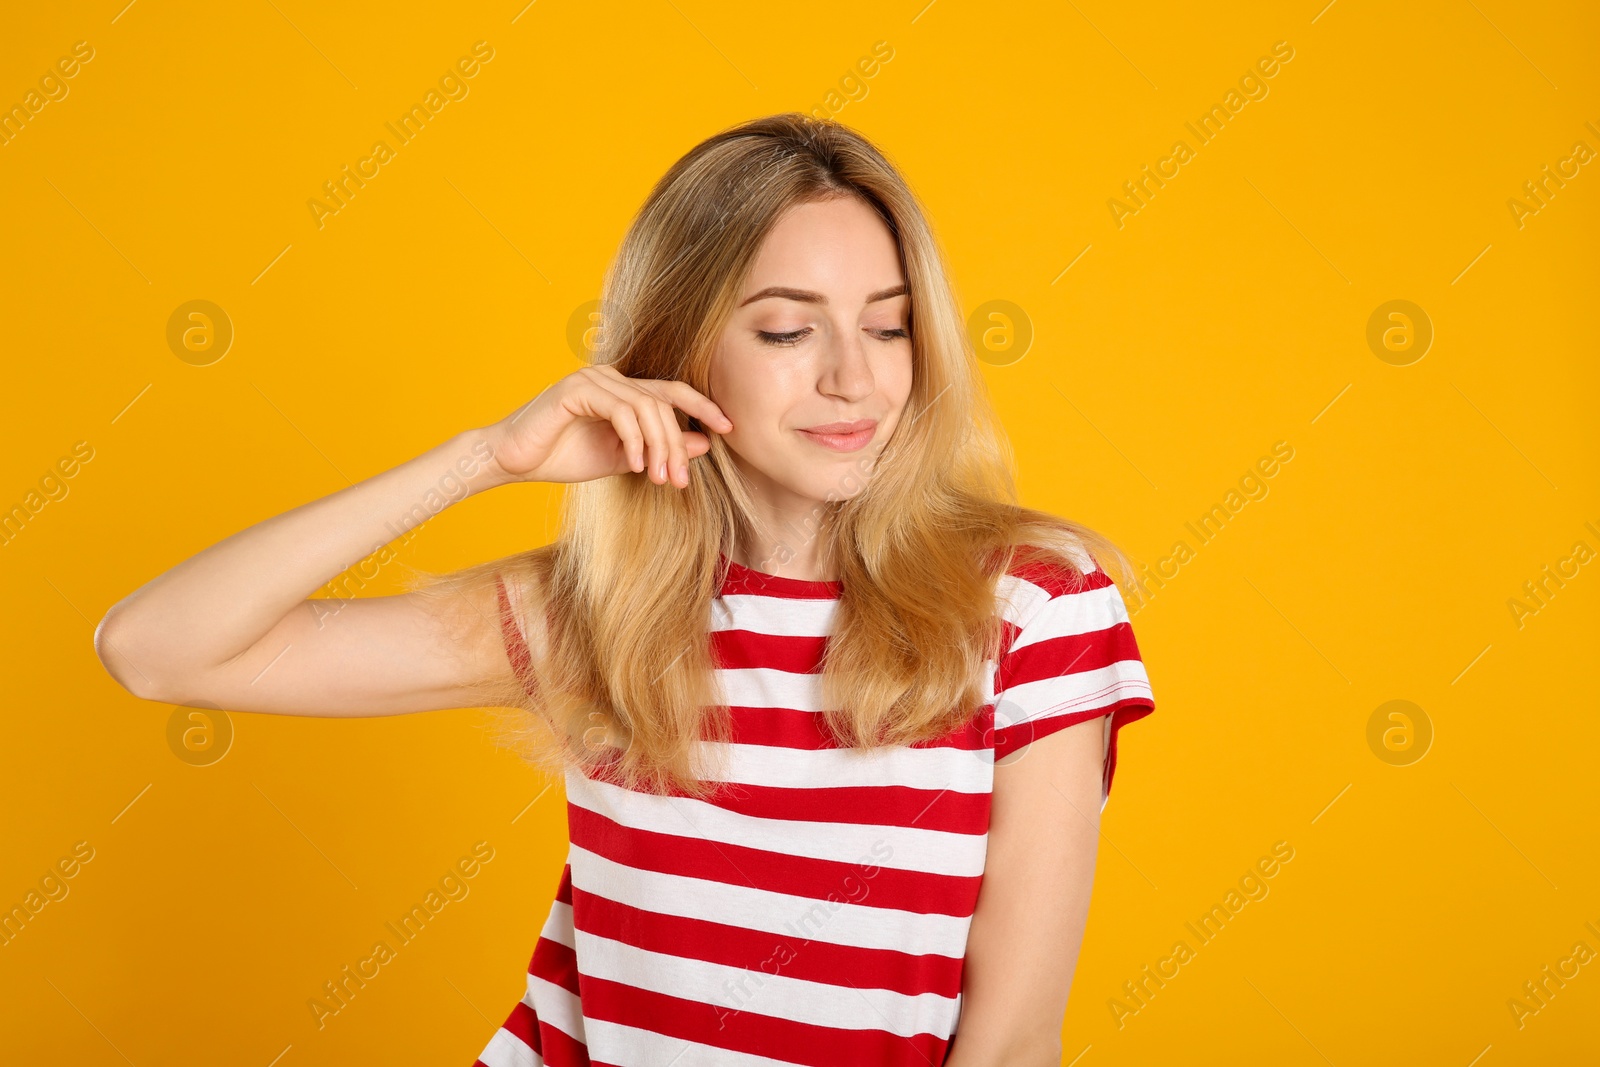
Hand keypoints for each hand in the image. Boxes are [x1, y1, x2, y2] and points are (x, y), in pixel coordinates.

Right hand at [484, 364, 733, 488]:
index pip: (672, 392)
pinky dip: (634, 439)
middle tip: (681, 480)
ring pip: (646, 407)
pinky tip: (634, 465)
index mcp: (623, 390)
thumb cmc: (563, 457)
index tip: (728, 428)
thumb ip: (659, 449)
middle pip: (664, 402)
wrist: (513, 461)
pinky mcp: (576, 388)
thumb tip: (703, 444)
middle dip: (678, 443)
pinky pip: (621, 411)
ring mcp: (593, 379)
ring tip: (660, 478)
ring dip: (659, 445)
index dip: (703, 406)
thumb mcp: (623, 459)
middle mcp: (611, 377)